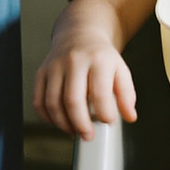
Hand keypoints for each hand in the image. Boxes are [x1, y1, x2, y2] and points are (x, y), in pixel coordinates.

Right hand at [33, 23, 136, 140]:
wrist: (80, 34)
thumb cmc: (101, 57)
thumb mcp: (121, 70)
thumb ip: (127, 94)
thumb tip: (130, 117)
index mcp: (98, 60)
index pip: (100, 92)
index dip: (104, 112)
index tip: (108, 122)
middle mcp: (74, 61)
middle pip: (72, 99)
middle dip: (80, 123)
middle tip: (88, 135)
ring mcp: (55, 66)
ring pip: (53, 103)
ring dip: (63, 124)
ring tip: (75, 131)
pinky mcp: (41, 73)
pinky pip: (39, 101)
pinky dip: (48, 118)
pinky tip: (60, 122)